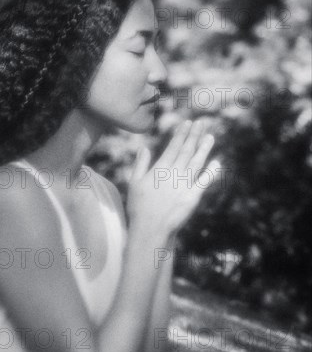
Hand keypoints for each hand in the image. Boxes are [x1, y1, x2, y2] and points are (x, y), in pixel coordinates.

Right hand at [127, 120, 219, 235]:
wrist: (150, 229)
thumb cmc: (139, 207)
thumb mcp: (134, 183)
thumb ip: (140, 164)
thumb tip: (144, 147)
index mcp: (159, 169)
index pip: (173, 147)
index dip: (181, 134)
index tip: (187, 123)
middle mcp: (173, 174)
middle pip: (186, 150)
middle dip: (194, 135)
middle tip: (202, 122)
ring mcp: (184, 185)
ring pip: (197, 162)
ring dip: (204, 148)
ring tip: (210, 136)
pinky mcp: (193, 197)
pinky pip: (204, 182)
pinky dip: (211, 172)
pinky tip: (217, 162)